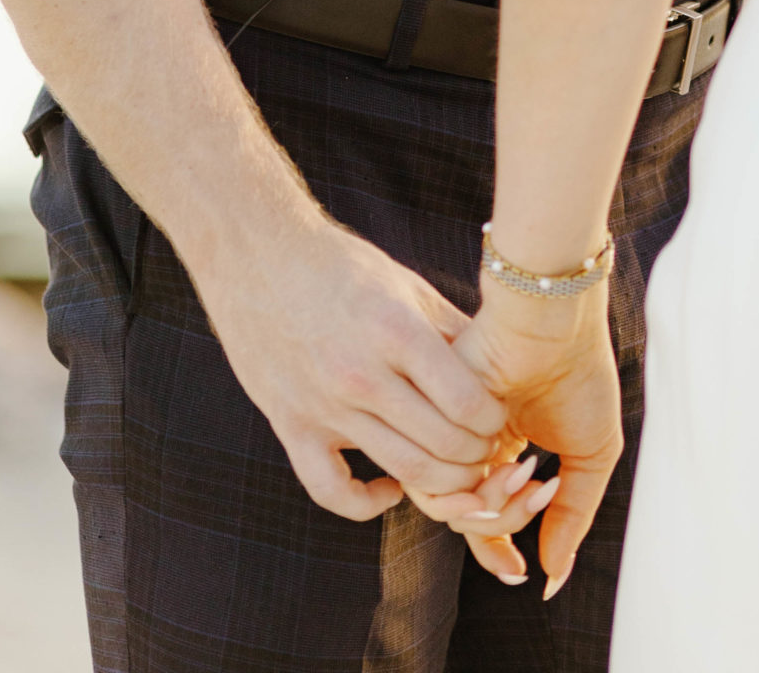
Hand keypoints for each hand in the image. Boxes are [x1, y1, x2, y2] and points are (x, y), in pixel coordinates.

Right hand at [195, 209, 510, 520]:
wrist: (256, 253)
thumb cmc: (341, 266)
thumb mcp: (405, 286)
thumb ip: (451, 331)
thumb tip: (502, 374)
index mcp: (395, 330)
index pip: (467, 402)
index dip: (494, 419)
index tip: (498, 416)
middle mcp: (360, 373)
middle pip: (443, 445)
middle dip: (477, 455)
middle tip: (486, 447)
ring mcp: (322, 405)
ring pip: (403, 472)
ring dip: (443, 482)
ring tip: (455, 467)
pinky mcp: (290, 426)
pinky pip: (332, 492)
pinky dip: (369, 504)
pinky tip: (391, 488)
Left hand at [443, 286, 622, 593]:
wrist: (559, 324)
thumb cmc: (581, 376)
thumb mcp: (591, 456)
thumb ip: (572, 517)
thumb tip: (552, 578)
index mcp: (504, 449)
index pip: (487, 515)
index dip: (498, 551)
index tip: (519, 574)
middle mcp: (472, 443)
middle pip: (471, 518)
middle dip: (509, 522)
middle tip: (543, 495)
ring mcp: (451, 432)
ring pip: (454, 508)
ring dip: (498, 508)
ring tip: (531, 476)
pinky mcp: (433, 420)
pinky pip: (437, 484)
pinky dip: (478, 491)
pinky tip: (512, 465)